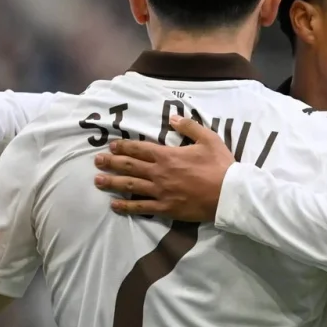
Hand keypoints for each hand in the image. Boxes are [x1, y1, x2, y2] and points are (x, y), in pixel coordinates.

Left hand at [94, 116, 234, 220]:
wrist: (229, 194)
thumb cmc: (220, 165)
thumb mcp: (208, 139)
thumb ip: (189, 127)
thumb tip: (172, 118)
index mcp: (167, 155)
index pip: (140, 149)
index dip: (124, 146)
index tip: (111, 146)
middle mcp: (159, 173)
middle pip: (130, 166)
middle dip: (111, 163)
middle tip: (97, 162)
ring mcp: (160, 192)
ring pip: (131, 186)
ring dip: (113, 183)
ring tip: (98, 181)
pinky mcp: (165, 208)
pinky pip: (141, 207)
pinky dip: (126, 207)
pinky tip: (114, 206)